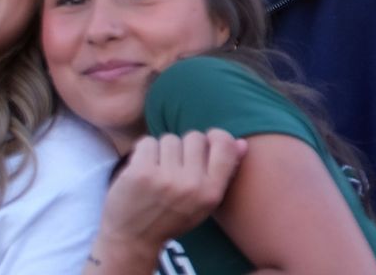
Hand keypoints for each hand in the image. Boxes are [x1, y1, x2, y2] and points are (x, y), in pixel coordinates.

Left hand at [94, 130, 247, 260]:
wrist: (132, 239)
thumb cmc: (172, 216)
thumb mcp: (204, 202)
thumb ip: (223, 172)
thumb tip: (242, 143)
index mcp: (211, 193)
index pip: (224, 145)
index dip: (216, 137)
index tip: (206, 142)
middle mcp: (191, 185)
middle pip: (195, 137)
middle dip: (185, 146)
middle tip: (176, 165)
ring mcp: (165, 178)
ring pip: (170, 139)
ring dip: (163, 150)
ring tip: (158, 170)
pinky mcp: (140, 173)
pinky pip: (148, 142)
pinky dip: (144, 152)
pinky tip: (142, 168)